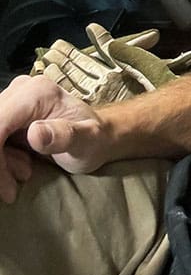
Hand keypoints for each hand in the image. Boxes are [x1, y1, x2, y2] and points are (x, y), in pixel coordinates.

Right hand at [0, 75, 108, 203]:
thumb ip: (64, 135)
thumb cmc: (93, 139)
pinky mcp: (8, 114)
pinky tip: (21, 166)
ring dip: (0, 163)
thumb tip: (35, 133)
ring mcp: (13, 101)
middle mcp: (21, 91)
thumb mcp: (86, 141)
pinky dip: (1, 159)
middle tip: (14, 184)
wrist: (96, 137)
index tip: (6, 184)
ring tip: (25, 172)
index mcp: (37, 92)